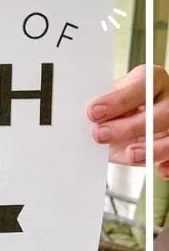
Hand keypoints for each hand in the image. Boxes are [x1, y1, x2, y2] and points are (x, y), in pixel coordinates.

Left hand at [87, 64, 168, 178]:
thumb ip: (105, 109)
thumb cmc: (123, 106)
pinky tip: (160, 170)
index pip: (141, 86)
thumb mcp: (113, 101)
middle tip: (101, 135)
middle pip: (162, 112)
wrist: (135, 118)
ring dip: (152, 149)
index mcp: (153, 80)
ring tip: (129, 154)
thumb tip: (89, 120)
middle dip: (130, 126)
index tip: (94, 112)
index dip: (118, 100)